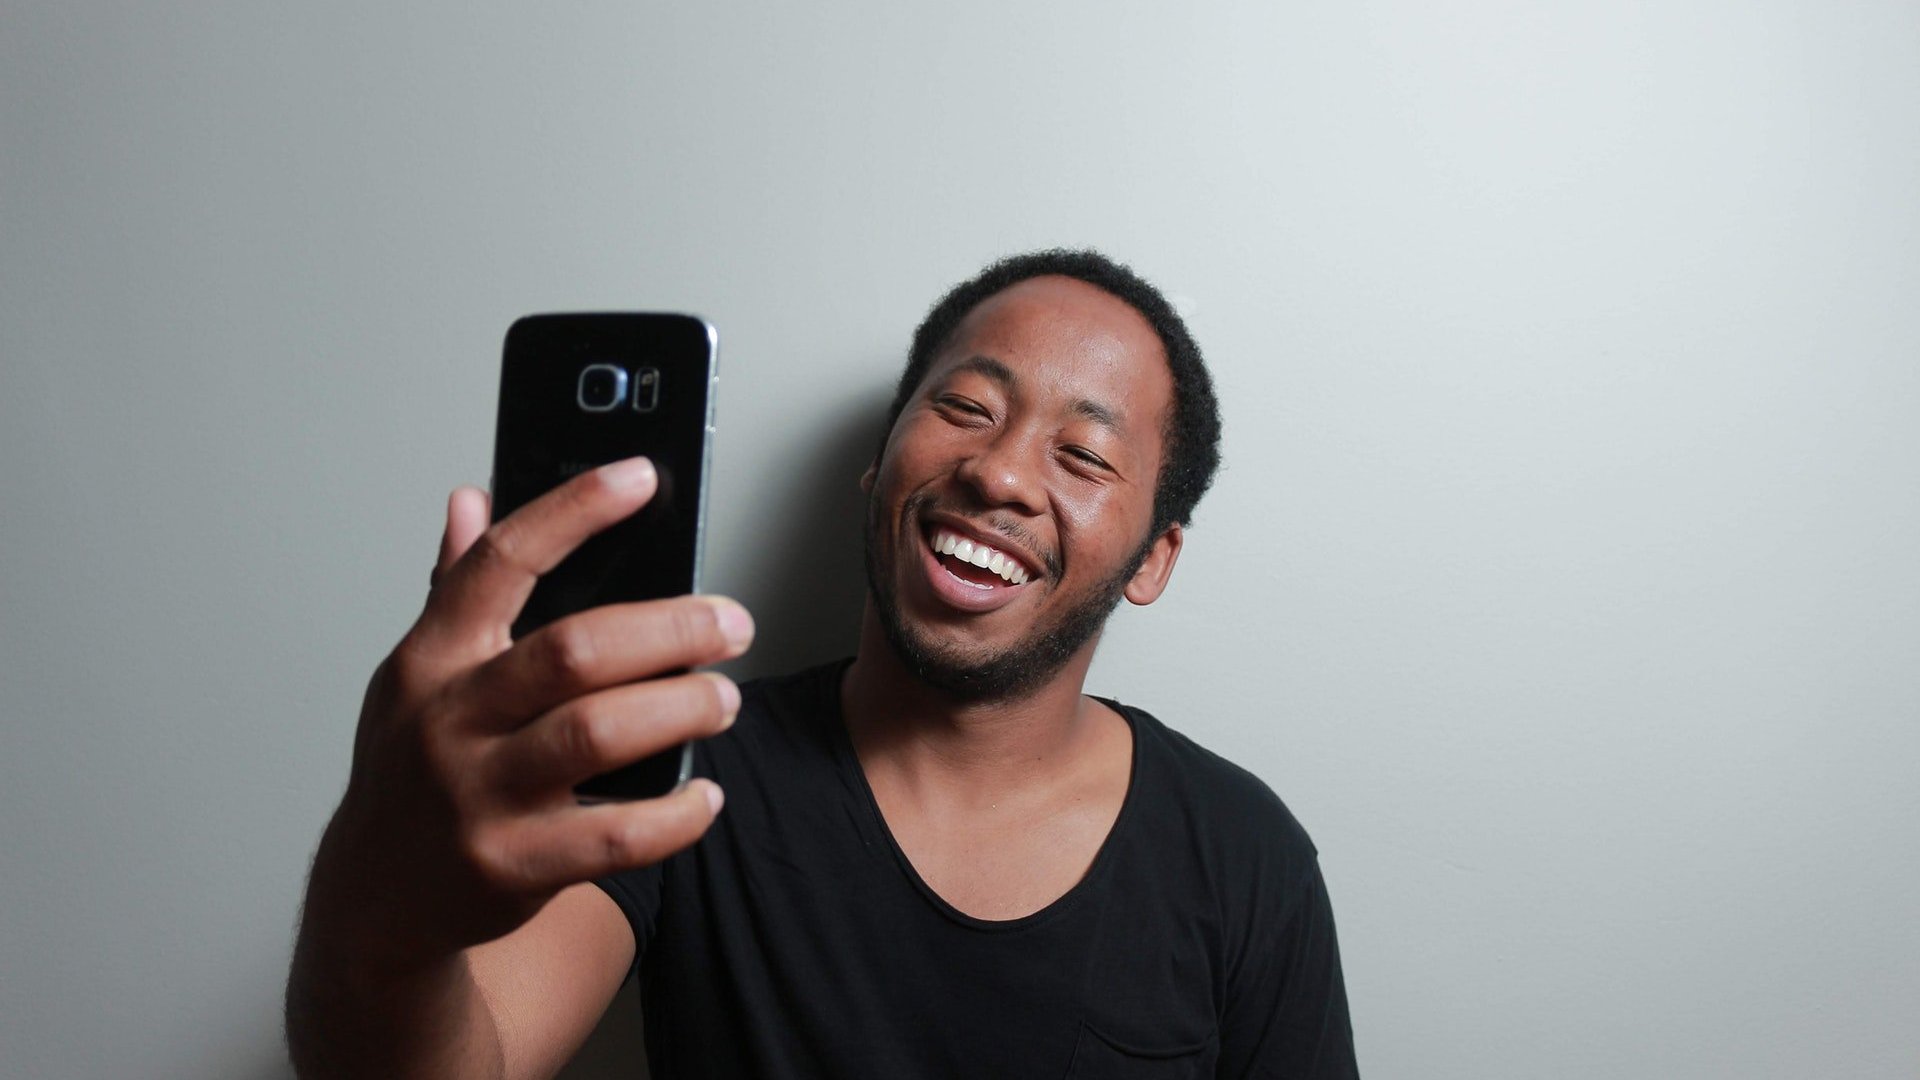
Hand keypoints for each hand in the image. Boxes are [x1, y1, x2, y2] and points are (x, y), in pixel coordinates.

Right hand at [317, 457, 750, 966]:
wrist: (376, 896)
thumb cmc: (411, 772)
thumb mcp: (414, 676)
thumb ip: (452, 588)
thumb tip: (472, 499)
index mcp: (432, 660)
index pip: (502, 562)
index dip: (573, 512)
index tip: (638, 478)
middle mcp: (450, 722)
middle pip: (573, 651)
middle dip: (669, 628)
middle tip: (730, 623)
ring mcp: (479, 796)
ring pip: (599, 734)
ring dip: (681, 708)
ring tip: (723, 699)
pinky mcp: (514, 864)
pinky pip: (616, 836)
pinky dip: (676, 814)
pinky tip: (703, 795)